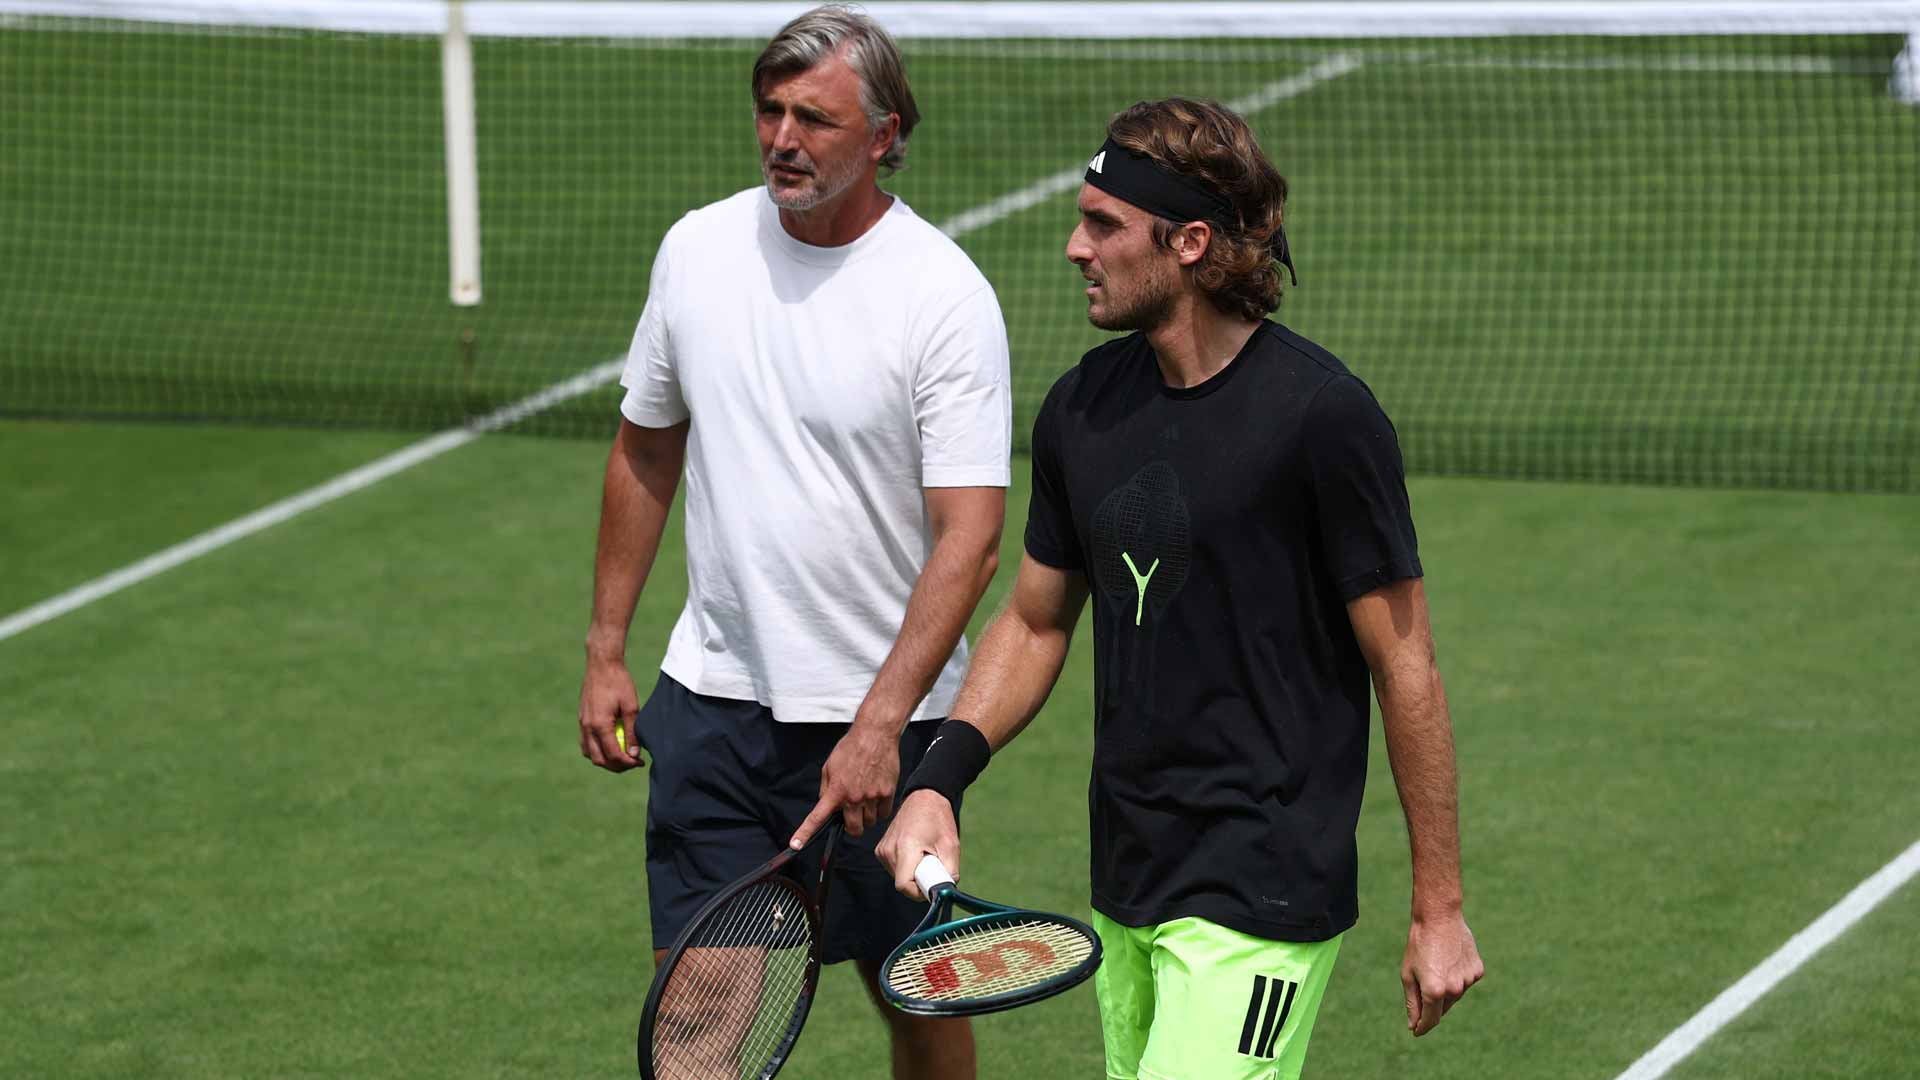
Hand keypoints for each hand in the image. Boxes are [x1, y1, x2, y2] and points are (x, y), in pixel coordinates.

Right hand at [578, 656, 641, 771]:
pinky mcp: (581, 719)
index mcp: (599, 724)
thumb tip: (635, 754)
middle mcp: (587, 727)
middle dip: (616, 766)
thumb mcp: (631, 706)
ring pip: (589, 754)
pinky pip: (586, 743)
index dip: (627, 763)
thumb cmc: (619, 682)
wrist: (601, 663)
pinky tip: (610, 745)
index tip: (640, 762)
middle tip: (632, 763)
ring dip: (605, 760)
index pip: (612, 755)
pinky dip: (597, 750)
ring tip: (622, 757)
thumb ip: (632, 732)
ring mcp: (582, 723)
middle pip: (599, 759)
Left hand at [790, 719, 899, 846]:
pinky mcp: (887, 793)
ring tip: (866, 799)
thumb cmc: (851, 748)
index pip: (817, 817)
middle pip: (854, 829)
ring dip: (867, 817)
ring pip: (870, 822)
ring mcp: (872, 796)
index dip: (805, 833)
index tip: (795, 845)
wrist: (875, 735)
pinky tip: (876, 798)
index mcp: (835, 791)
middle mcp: (854, 798)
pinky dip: (880, 811)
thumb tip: (826, 804)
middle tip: (852, 815)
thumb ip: (826, 789)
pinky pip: (884, 814)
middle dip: (852, 826)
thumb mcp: (829, 767)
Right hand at [876, 789, 960, 899]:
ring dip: (913, 873)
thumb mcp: (951, 846)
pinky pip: (895, 869)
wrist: (924, 796)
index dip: (919, 892)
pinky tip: (915, 851)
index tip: (932, 884)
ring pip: (898, 877)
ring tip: (924, 854)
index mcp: (905, 847)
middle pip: (902, 882)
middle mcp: (889, 849)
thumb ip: (950, 872)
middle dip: (919, 880)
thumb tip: (945, 891)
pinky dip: (907, 866)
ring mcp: (882, 850)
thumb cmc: (938, 819)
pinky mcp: (881, 850)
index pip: (904, 886)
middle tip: (932, 863)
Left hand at [1402, 910, 1482, 1035]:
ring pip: (1455, 995)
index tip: (1416, 1031)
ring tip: (1437, 965)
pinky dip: (1458, 977)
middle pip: (1442, 1008)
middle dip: (1432, 1003)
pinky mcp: (1478, 971)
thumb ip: (1413, 1003)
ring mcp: (1468, 981)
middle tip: (1424, 982)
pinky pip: (1465, 982)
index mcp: (1434, 991)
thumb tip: (1414, 1025)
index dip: (1422, 1027)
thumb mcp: (1408, 974)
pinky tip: (1450, 960)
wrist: (1440, 918)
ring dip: (1446, 988)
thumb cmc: (1419, 945)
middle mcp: (1454, 989)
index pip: (1430, 1020)